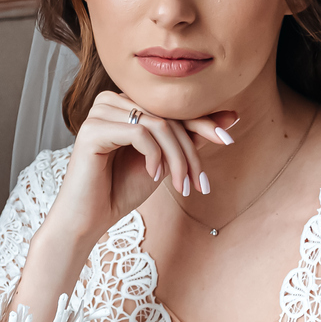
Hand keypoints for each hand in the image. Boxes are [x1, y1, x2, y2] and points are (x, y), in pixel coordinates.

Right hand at [47, 89, 239, 254]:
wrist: (88, 220)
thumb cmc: (121, 190)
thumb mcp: (164, 162)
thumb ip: (190, 138)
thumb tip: (231, 117)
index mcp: (126, 104)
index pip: (172, 108)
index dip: (203, 122)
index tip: (228, 139)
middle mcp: (111, 101)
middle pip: (167, 116)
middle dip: (190, 151)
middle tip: (201, 184)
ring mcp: (99, 113)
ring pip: (158, 124)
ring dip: (177, 158)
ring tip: (181, 186)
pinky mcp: (92, 129)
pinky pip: (140, 133)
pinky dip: (155, 156)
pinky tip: (154, 176)